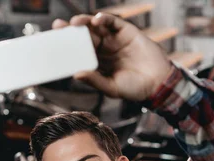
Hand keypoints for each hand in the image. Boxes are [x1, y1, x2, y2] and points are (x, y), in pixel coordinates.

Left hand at [53, 13, 173, 101]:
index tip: (54, 43)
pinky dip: (104, 19)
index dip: (67, 47)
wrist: (158, 82)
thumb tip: (76, 74)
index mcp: (98, 63)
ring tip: (74, 23)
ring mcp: (114, 39)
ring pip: (95, 27)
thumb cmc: (135, 89)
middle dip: (70, 31)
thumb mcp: (112, 88)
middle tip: (57, 27)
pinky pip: (113, 22)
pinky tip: (96, 20)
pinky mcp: (126, 31)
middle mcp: (104, 49)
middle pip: (84, 37)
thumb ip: (95, 80)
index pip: (79, 52)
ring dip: (83, 23)